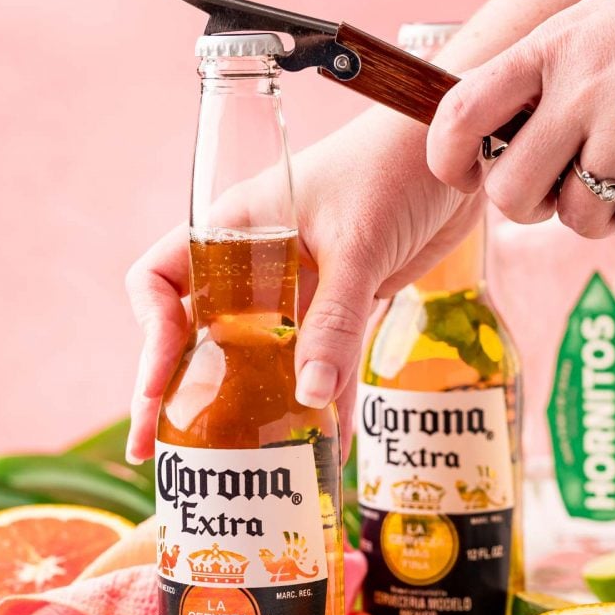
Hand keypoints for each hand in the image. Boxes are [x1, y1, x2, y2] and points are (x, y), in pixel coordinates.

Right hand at [125, 107, 482, 462]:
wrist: (463, 150)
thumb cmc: (394, 165)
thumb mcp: (357, 242)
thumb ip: (333, 319)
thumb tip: (310, 397)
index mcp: (235, 230)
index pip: (162, 282)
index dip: (151, 333)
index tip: (159, 384)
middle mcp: (256, 262)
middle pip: (201, 332)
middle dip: (181, 391)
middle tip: (158, 448)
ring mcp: (300, 286)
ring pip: (260, 355)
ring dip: (250, 406)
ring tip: (235, 464)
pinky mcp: (345, 303)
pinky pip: (321, 360)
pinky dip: (322, 398)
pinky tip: (323, 441)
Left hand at [426, 0, 614, 239]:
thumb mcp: (575, 25)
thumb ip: (526, 75)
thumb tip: (473, 132)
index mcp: (546, 49)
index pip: (462, 114)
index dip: (448, 160)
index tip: (466, 172)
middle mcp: (583, 86)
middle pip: (512, 193)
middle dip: (528, 204)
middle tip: (552, 184)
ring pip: (579, 217)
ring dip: (591, 211)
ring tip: (613, 174)